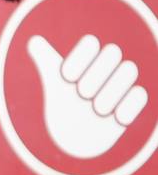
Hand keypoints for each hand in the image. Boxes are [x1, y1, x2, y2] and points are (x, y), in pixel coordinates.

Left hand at [26, 33, 147, 158]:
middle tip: (81, 94)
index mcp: (87, 59)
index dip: (78, 59)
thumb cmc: (64, 102)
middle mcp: (106, 68)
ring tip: (96, 109)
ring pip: (129, 69)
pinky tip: (117, 119)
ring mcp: (120, 85)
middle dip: (95, 73)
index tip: (65, 78)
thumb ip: (45, 60)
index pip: (90, 42)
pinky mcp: (130, 105)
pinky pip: (140, 94)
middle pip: (113, 51)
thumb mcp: (54, 83)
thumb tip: (34, 40)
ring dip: (111, 91)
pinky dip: (129, 105)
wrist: (75, 134)